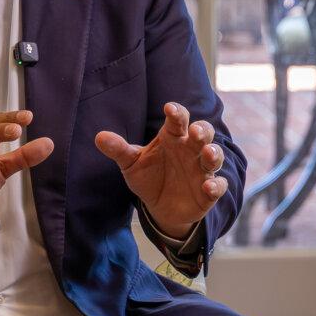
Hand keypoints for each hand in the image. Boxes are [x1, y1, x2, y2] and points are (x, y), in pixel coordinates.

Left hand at [94, 102, 226, 238]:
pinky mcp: (208, 191)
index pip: (178, 119)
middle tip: (195, 131)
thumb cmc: (148, 176)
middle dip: (202, 130)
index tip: (169, 108)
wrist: (159, 207)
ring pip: (214, 156)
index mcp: (173, 137)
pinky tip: (208, 187)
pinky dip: (215, 185)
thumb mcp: (130, 163)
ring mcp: (201, 169)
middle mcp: (190, 149)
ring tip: (208, 153)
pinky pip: (217, 185)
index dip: (176, 112)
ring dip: (214, 154)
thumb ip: (118, 149)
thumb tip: (99, 137)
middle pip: (203, 133)